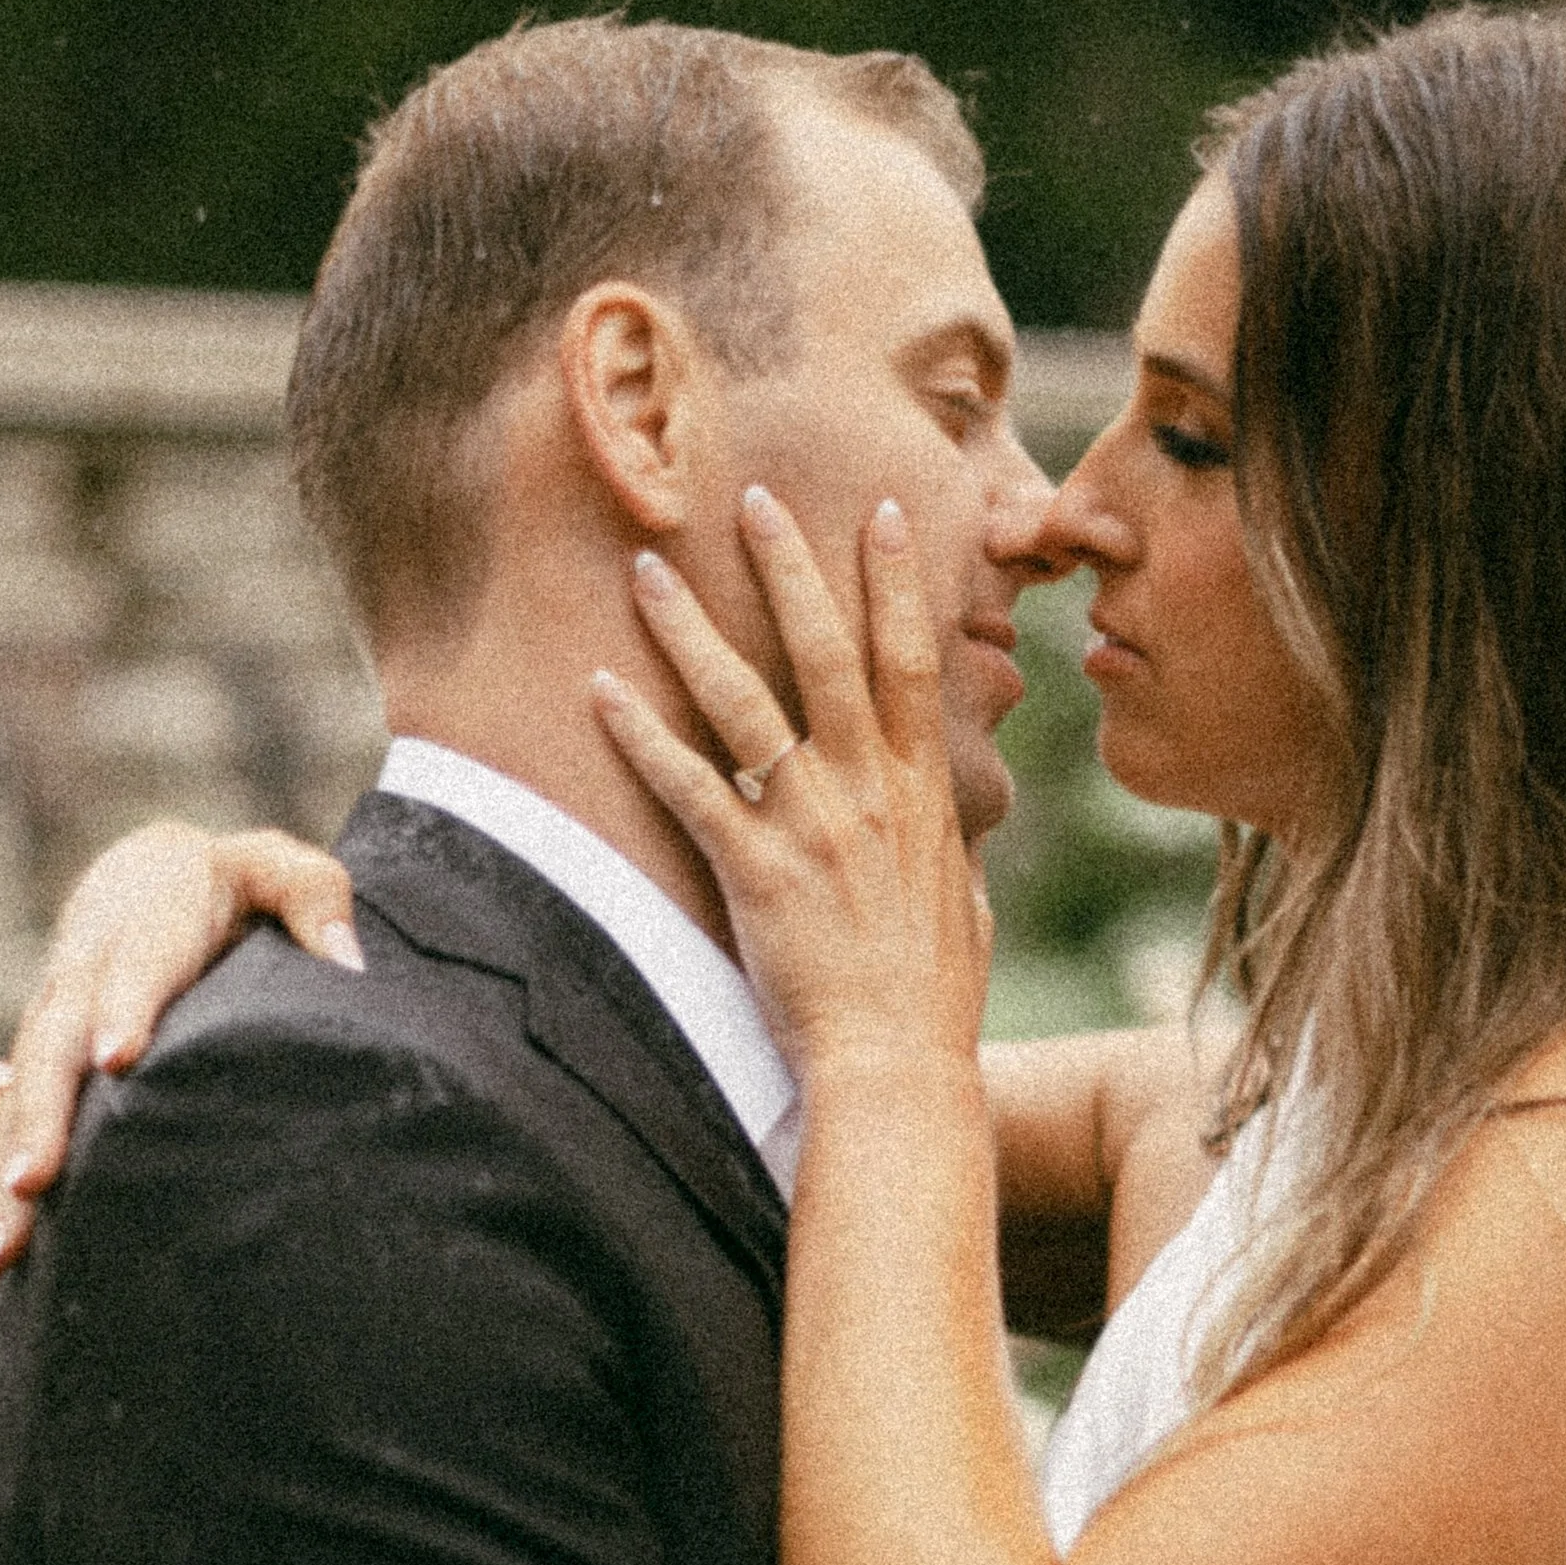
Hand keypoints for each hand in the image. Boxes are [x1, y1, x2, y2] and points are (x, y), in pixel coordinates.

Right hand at [0, 820, 358, 1283]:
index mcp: (151, 910)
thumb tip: (347, 964)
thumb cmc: (238, 887)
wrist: (151, 874)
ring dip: (5, 1168)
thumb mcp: (282, 871)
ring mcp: (58, 1014)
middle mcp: (88, 963)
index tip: (118, 1058)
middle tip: (34, 1184)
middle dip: (43, 1113)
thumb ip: (315, 898)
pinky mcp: (44, 1056)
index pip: (140, 957)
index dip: (126, 1003)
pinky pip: (11, 1115)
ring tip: (1, 1255)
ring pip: (22, 1089)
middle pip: (58, 1038)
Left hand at [590, 488, 989, 1080]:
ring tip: (649, 570)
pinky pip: (686, 788)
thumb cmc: (933, 1002)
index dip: (897, 583)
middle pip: (825, 655)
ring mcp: (809, 827)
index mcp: (922, 795)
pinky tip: (599, 689)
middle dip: (791, 569)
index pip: (912, 663)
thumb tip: (958, 836)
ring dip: (692, 630)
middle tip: (755, 497)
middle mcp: (868, 792)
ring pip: (743, 704)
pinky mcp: (753, 872)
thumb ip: (952, 854)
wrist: (896, 1066)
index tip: (884, 513)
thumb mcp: (966, 908)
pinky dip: (640, 736)